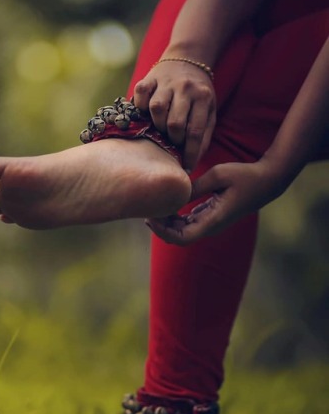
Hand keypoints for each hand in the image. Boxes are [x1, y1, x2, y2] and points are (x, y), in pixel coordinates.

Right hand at [133, 60, 215, 171]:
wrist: (188, 60)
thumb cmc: (198, 95)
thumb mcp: (209, 111)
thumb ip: (203, 135)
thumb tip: (192, 161)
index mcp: (203, 97)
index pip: (195, 132)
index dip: (189, 153)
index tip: (186, 168)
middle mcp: (185, 88)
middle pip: (174, 122)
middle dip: (172, 139)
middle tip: (172, 142)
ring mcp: (166, 82)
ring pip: (156, 108)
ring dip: (156, 124)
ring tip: (160, 128)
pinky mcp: (149, 78)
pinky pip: (140, 94)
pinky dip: (140, 107)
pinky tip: (146, 113)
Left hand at [146, 159, 286, 244]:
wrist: (267, 180)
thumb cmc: (245, 175)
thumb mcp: (218, 175)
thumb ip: (195, 186)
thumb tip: (173, 191)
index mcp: (213, 221)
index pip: (182, 238)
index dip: (162, 231)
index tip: (151, 216)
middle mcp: (211, 226)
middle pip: (178, 237)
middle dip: (160, 227)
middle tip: (146, 208)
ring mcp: (210, 223)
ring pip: (181, 231)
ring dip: (166, 222)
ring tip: (152, 205)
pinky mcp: (210, 216)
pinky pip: (187, 222)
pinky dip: (174, 216)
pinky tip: (165, 203)